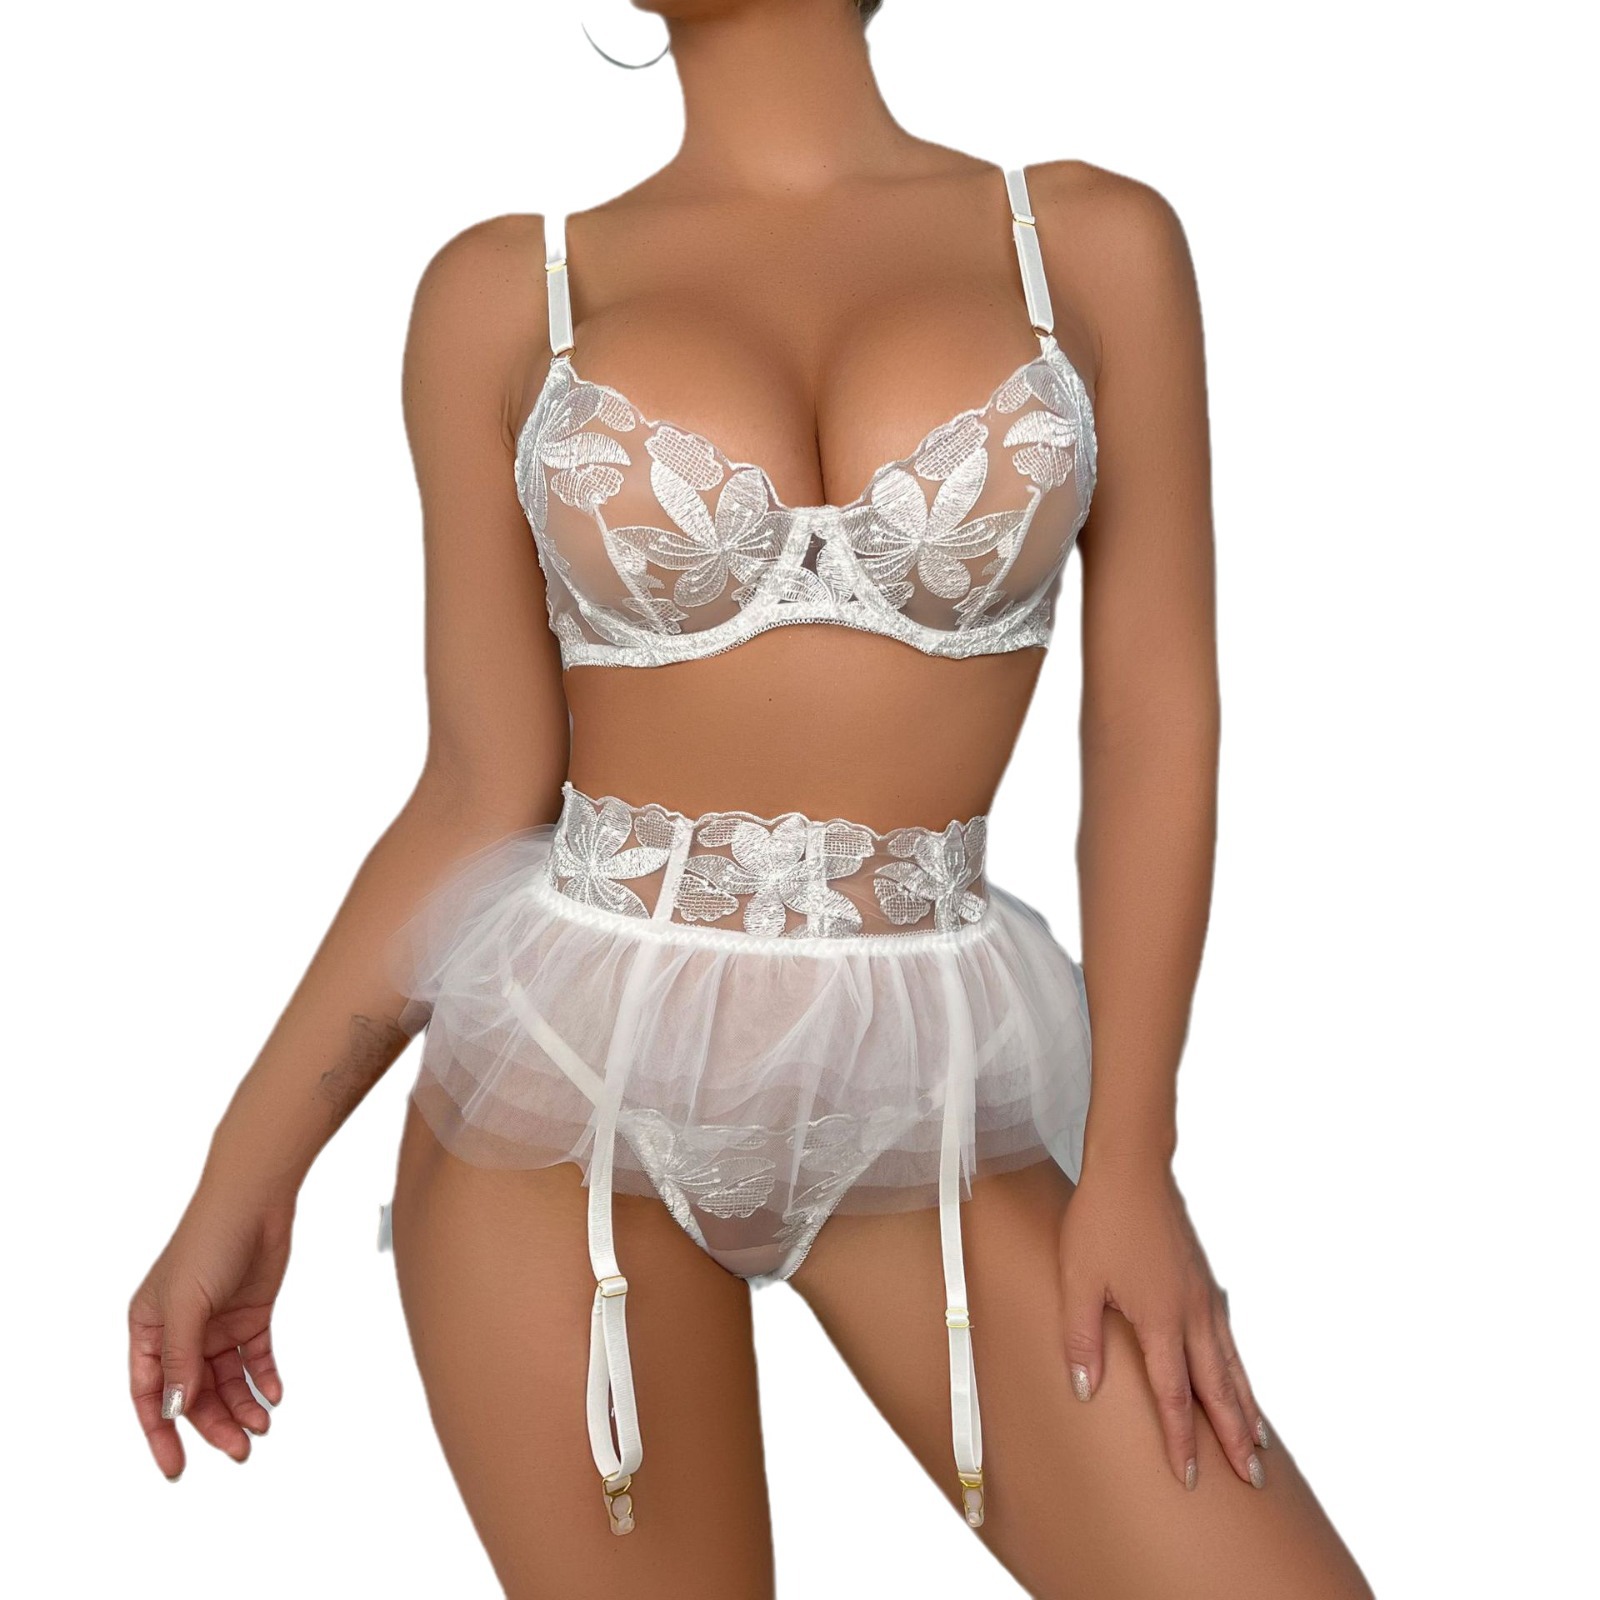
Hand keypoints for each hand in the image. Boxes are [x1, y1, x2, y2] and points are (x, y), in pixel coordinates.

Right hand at [128, 1173, 294, 1478]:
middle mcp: (181, 1331)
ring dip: (242, 1406)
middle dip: (215, 1425)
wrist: (255, 1201)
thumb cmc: (209, 1243)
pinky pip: (255, 1359)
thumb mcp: (187, 1305)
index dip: (161, 1433)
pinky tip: (274, 1395)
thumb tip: (173, 1409)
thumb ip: (180, 1359)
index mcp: (149, 1328)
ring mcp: (216, 1324)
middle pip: (194, 1394)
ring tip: (262, 1426)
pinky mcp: (250, 1315)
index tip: (176, 1468)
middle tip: (241, 1450)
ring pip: (226, 1381)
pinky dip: (264, 1379)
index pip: (149, 1394)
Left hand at [1059, 1151, 1268, 1490]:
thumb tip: (1085, 1390)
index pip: (1173, 1394)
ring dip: (1244, 1408)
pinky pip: (1228, 1340)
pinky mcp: (1202, 1281)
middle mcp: (1191, 1314)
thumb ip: (1081, 1338)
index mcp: (1160, 1319)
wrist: (1132, 1168)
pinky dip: (1239, 1371)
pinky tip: (1239, 1379)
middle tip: (1253, 1480)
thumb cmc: (1098, 1222)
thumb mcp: (1077, 1280)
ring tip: (1260, 1444)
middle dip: (1233, 1437)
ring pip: (1231, 1365)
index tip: (1188, 1478)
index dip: (1181, 1438)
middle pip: (1217, 1389)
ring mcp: (1203, 1297)